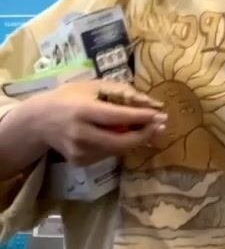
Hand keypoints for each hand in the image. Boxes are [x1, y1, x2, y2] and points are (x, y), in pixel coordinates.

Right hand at [29, 79, 167, 166]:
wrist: (40, 121)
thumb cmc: (69, 97)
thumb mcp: (93, 86)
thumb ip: (120, 92)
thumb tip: (149, 102)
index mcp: (83, 111)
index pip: (117, 117)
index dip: (141, 117)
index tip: (160, 114)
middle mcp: (81, 134)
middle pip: (120, 141)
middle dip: (144, 134)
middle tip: (161, 125)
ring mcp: (79, 152)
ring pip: (117, 150)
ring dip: (136, 140)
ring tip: (150, 129)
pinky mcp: (80, 162)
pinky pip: (107, 154)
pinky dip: (120, 145)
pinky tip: (127, 135)